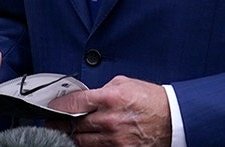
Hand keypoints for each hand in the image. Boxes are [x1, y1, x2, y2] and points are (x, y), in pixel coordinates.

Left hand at [46, 76, 171, 146]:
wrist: (174, 118)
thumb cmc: (151, 100)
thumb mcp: (125, 83)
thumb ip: (103, 89)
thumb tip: (86, 96)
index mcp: (110, 98)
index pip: (74, 103)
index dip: (58, 105)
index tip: (51, 107)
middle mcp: (110, 120)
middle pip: (74, 124)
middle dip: (59, 123)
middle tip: (51, 122)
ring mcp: (115, 139)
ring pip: (81, 141)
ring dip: (71, 136)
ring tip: (63, 132)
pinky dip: (88, 146)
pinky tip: (82, 141)